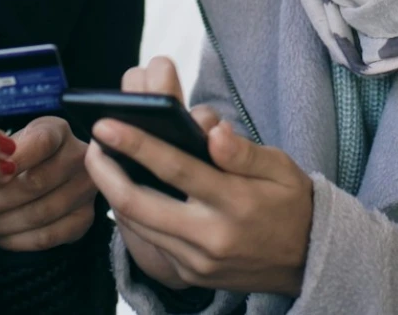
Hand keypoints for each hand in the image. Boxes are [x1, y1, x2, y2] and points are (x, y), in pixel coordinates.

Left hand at [0, 116, 95, 251]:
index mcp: (59, 130)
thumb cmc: (25, 154)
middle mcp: (79, 157)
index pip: (40, 144)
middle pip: (36, 183)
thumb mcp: (14, 140)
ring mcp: (85, 189)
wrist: (53, 168)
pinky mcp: (84, 218)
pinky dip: (17, 241)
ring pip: (40, 214)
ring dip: (2, 224)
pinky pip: (48, 237)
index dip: (12, 162)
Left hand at [85, 57, 312, 295]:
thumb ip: (244, 151)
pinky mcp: (190, 275)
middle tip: (90, 144)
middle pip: (139, 205)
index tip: (107, 123)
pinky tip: (122, 190)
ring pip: (137, 226)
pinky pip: (149, 241)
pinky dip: (130, 215)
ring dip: (111, 193)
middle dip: (105, 173)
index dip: (136, 143)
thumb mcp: (280, 167)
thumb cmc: (290, 201)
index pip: (175, 168)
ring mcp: (197, 261)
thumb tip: (214, 130)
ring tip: (100, 161)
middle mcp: (211, 236)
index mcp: (235, 202)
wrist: (307, 259)